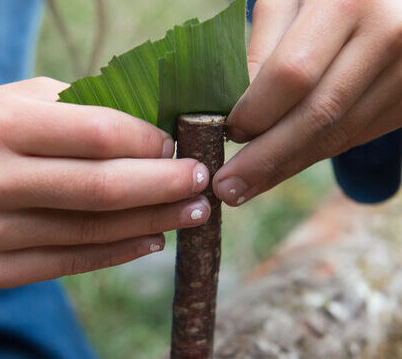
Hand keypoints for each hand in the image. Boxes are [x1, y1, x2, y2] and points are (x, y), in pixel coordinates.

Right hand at [0, 77, 210, 287]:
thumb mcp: (20, 100)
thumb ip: (84, 113)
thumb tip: (154, 135)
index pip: (97, 135)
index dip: (148, 142)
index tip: (178, 145)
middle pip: (102, 189)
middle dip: (165, 185)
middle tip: (202, 181)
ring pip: (93, 232)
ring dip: (153, 222)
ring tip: (191, 212)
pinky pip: (72, 262)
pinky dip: (120, 251)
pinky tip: (153, 238)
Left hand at [213, 0, 401, 205]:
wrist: (387, 1)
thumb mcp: (288, 0)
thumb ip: (261, 51)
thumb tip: (238, 119)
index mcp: (349, 1)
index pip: (292, 74)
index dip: (257, 111)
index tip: (228, 133)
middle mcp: (389, 36)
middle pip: (318, 115)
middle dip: (266, 159)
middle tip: (227, 188)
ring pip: (339, 134)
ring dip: (288, 165)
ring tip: (249, 185)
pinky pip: (356, 134)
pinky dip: (315, 152)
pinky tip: (286, 162)